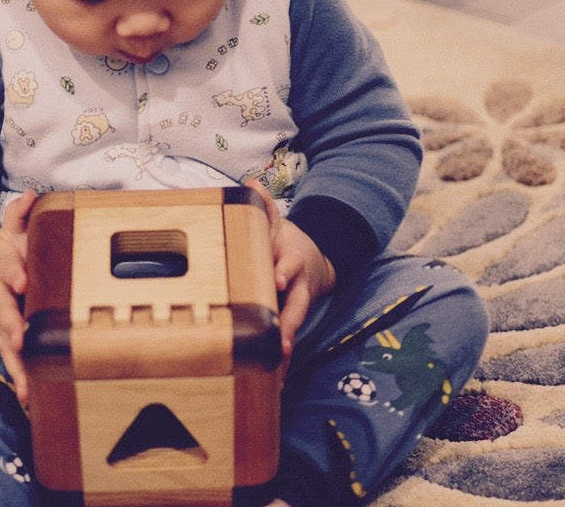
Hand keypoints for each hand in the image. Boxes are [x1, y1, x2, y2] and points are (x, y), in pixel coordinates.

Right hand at [0, 191, 36, 404]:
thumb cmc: (10, 254)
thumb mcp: (12, 231)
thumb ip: (20, 215)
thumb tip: (32, 196)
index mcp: (4, 270)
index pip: (7, 270)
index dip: (13, 274)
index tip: (23, 280)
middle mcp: (1, 300)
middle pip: (4, 314)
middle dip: (12, 326)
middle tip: (22, 339)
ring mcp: (4, 325)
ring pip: (7, 347)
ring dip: (17, 367)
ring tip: (26, 387)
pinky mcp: (11, 344)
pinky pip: (16, 365)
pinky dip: (22, 382)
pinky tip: (32, 402)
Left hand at [245, 181, 335, 361]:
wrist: (312, 257)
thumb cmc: (282, 241)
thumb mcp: (274, 223)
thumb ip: (264, 208)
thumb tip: (251, 185)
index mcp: (290, 258)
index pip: (288, 264)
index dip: (284, 271)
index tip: (278, 279)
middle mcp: (297, 283)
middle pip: (297, 304)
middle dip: (289, 322)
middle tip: (282, 341)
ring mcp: (297, 302)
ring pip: (294, 325)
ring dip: (286, 344)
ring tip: (279, 366)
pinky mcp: (293, 318)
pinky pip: (287, 337)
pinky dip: (281, 358)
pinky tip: (274, 378)